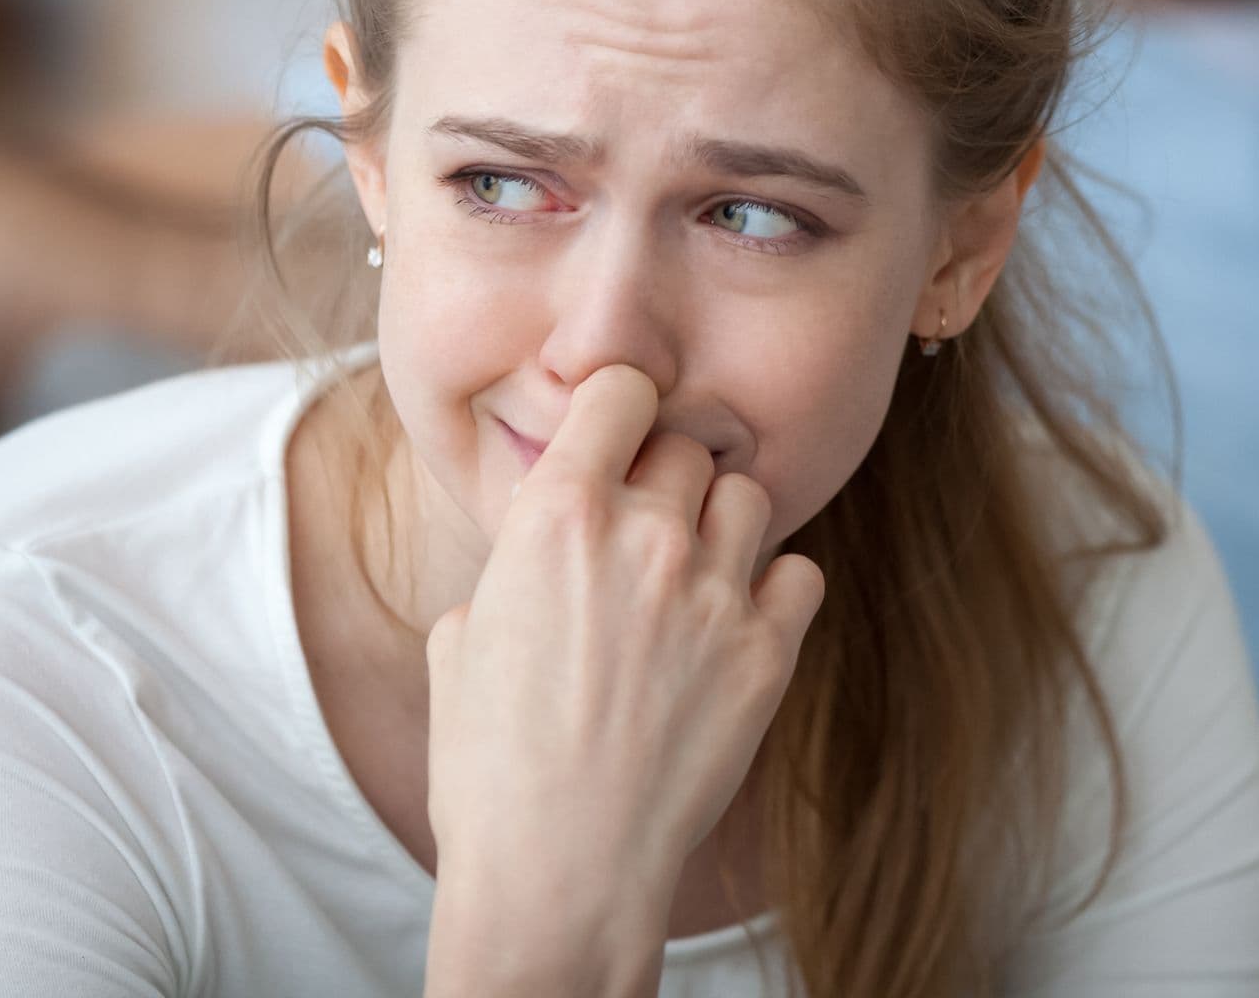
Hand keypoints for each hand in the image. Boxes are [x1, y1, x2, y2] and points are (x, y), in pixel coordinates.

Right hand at [422, 365, 823, 987]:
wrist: (560, 871)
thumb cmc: (489, 766)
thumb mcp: (458, 641)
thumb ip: (510, 569)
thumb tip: (533, 556)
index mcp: (557, 515)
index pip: (620, 388)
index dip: (620, 403)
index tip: (618, 429)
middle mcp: (644, 535)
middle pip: (687, 447)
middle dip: (666, 477)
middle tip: (646, 528)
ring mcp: (714, 592)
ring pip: (748, 498)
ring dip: (722, 524)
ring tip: (693, 575)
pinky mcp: (767, 653)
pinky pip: (800, 575)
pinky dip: (775, 590)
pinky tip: (739, 623)